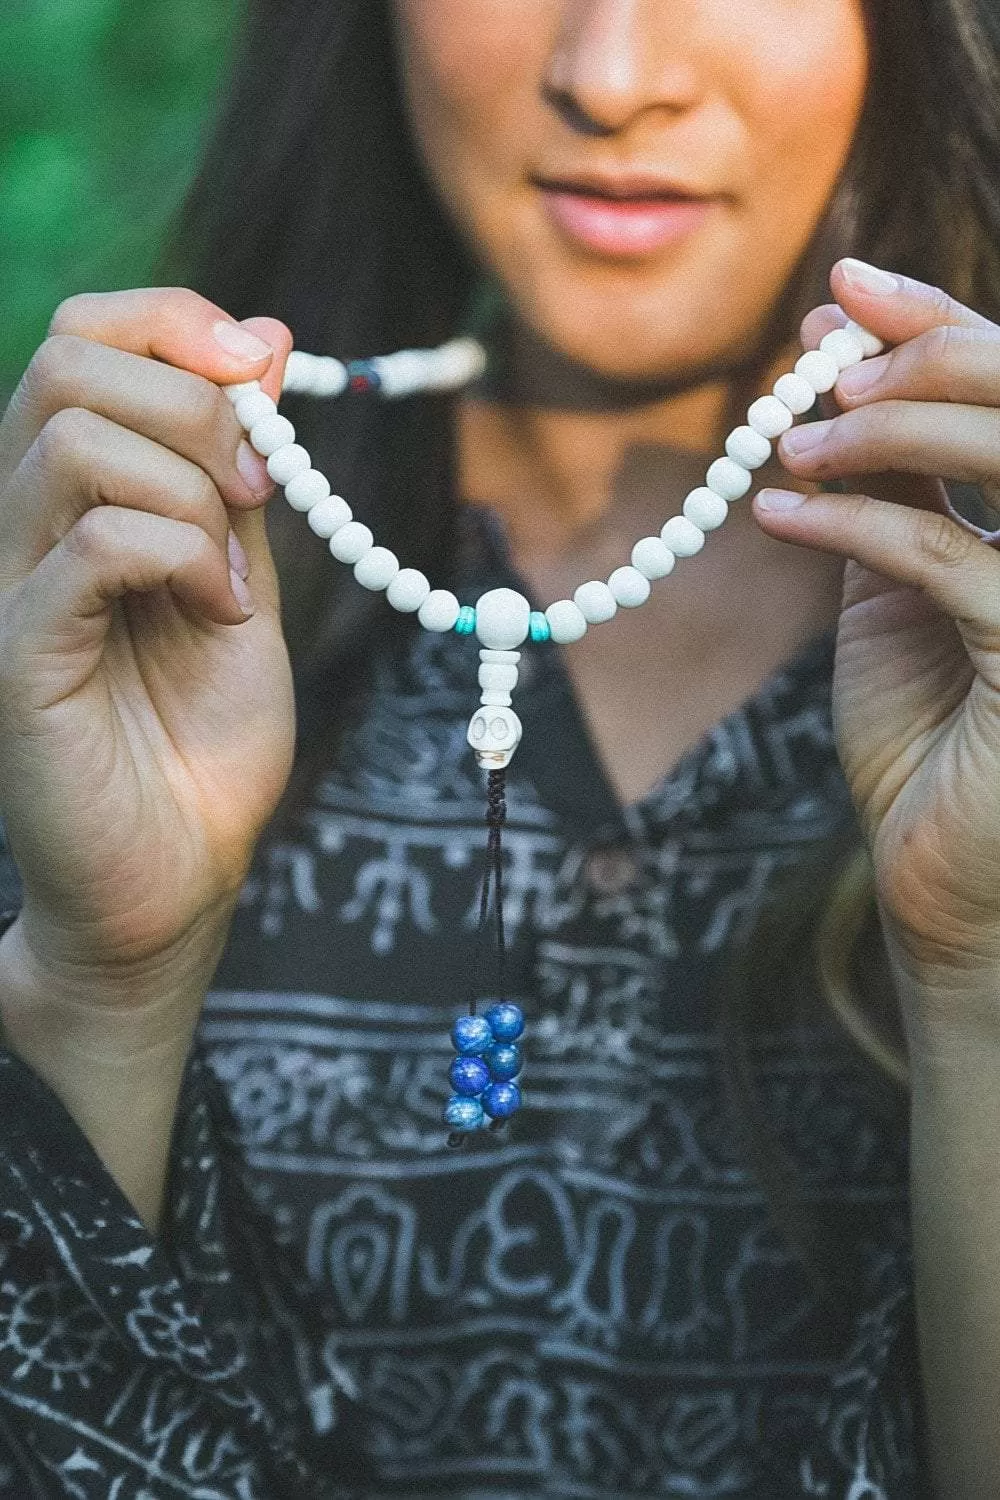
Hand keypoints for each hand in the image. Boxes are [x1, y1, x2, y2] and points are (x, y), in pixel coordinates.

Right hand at [0, 289, 295, 998]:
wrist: (180, 873)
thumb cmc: (204, 738)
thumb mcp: (243, 580)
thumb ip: (241, 473)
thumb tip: (265, 335)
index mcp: (74, 497)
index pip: (81, 338)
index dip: (172, 322)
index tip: (259, 365)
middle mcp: (23, 526)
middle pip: (63, 362)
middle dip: (193, 402)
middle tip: (260, 488)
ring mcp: (10, 586)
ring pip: (70, 440)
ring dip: (191, 490)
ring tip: (233, 579)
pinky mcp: (18, 653)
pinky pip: (91, 542)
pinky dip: (180, 555)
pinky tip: (217, 613)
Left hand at [751, 259, 999, 994]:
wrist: (938, 879)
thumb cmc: (927, 741)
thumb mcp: (896, 595)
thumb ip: (895, 494)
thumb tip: (845, 378)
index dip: (938, 323)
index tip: (843, 288)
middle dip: (927, 356)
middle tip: (822, 366)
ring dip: (895, 429)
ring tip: (793, 441)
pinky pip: (953, 561)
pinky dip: (859, 522)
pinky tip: (780, 512)